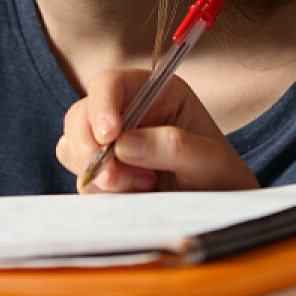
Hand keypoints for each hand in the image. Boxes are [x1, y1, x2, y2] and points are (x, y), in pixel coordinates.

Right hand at [59, 70, 257, 193]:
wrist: (221, 212)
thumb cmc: (222, 179)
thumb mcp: (211, 161)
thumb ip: (174, 146)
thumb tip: (125, 145)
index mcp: (155, 93)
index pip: (110, 83)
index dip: (101, 105)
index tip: (109, 136)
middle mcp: (128, 114)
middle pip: (79, 115)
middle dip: (88, 146)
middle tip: (113, 178)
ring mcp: (112, 146)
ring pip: (72, 148)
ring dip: (99, 174)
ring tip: (145, 186)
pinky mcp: (105, 175)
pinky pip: (83, 180)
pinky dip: (101, 192)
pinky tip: (137, 196)